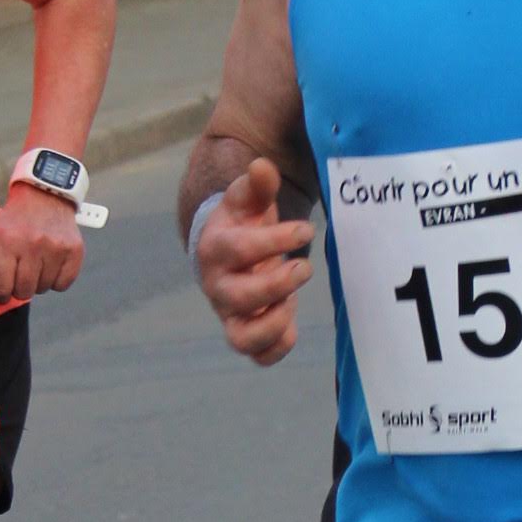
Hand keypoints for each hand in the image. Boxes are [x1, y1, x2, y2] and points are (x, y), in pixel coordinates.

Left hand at [0, 185, 83, 302]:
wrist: (44, 196)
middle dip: (19, 289)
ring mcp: (55, 248)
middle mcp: (32, 245)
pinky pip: (63, 284)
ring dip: (37, 283)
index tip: (2, 291)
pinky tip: (50, 266)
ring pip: (44, 288)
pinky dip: (56, 280)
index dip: (0, 294)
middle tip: (18, 277)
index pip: (3, 287)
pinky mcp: (74, 250)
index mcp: (7, 242)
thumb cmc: (13, 221)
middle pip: (24, 291)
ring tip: (35, 267)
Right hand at [195, 157, 313, 365]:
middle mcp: (217, 286)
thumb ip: (257, 184)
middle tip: (305, 267)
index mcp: (216, 248)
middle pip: (239, 297)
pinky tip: (292, 324)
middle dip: (277, 284)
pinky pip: (258, 355)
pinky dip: (276, 348)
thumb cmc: (243, 223)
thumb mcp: (247, 199)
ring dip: (273, 323)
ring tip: (292, 302)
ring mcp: (230, 314)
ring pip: (242, 337)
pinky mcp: (245, 333)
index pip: (239, 249)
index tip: (306, 230)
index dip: (274, 241)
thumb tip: (262, 166)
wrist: (227, 253)